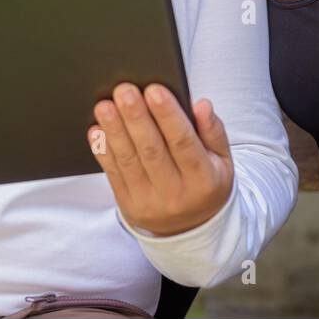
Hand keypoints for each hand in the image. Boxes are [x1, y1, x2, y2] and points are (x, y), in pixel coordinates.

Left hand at [88, 82, 233, 237]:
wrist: (190, 229)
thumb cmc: (205, 182)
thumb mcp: (221, 160)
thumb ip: (213, 131)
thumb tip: (202, 105)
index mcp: (204, 179)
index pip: (184, 143)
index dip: (168, 116)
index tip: (154, 89)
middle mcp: (177, 193)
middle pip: (152, 150)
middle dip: (136, 118)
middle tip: (124, 90)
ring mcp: (150, 202)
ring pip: (129, 161)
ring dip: (115, 131)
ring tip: (104, 106)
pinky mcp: (129, 206)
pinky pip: (114, 175)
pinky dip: (103, 151)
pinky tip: (96, 130)